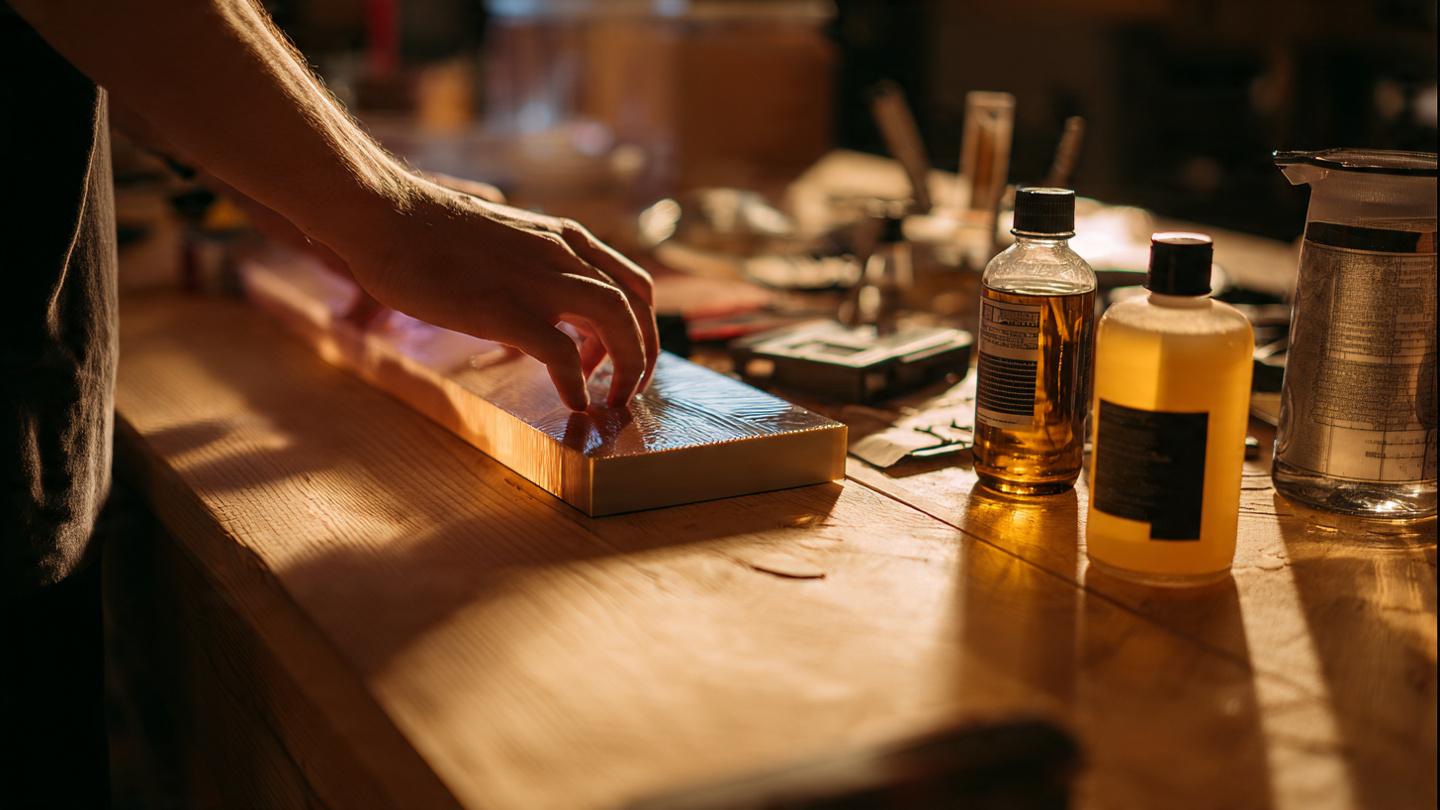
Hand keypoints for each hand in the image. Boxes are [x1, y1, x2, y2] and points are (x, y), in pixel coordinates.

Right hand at [335, 177, 658, 411]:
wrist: (383, 214)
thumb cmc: (430, 233)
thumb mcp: (505, 242)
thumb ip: (535, 269)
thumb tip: (544, 314)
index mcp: (564, 239)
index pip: (633, 285)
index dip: (641, 329)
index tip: (620, 362)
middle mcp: (562, 254)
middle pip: (636, 306)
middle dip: (643, 355)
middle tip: (627, 391)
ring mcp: (535, 280)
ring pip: (615, 320)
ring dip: (625, 367)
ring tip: (612, 400)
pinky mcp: (503, 308)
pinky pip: (562, 352)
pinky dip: (576, 382)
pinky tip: (572, 402)